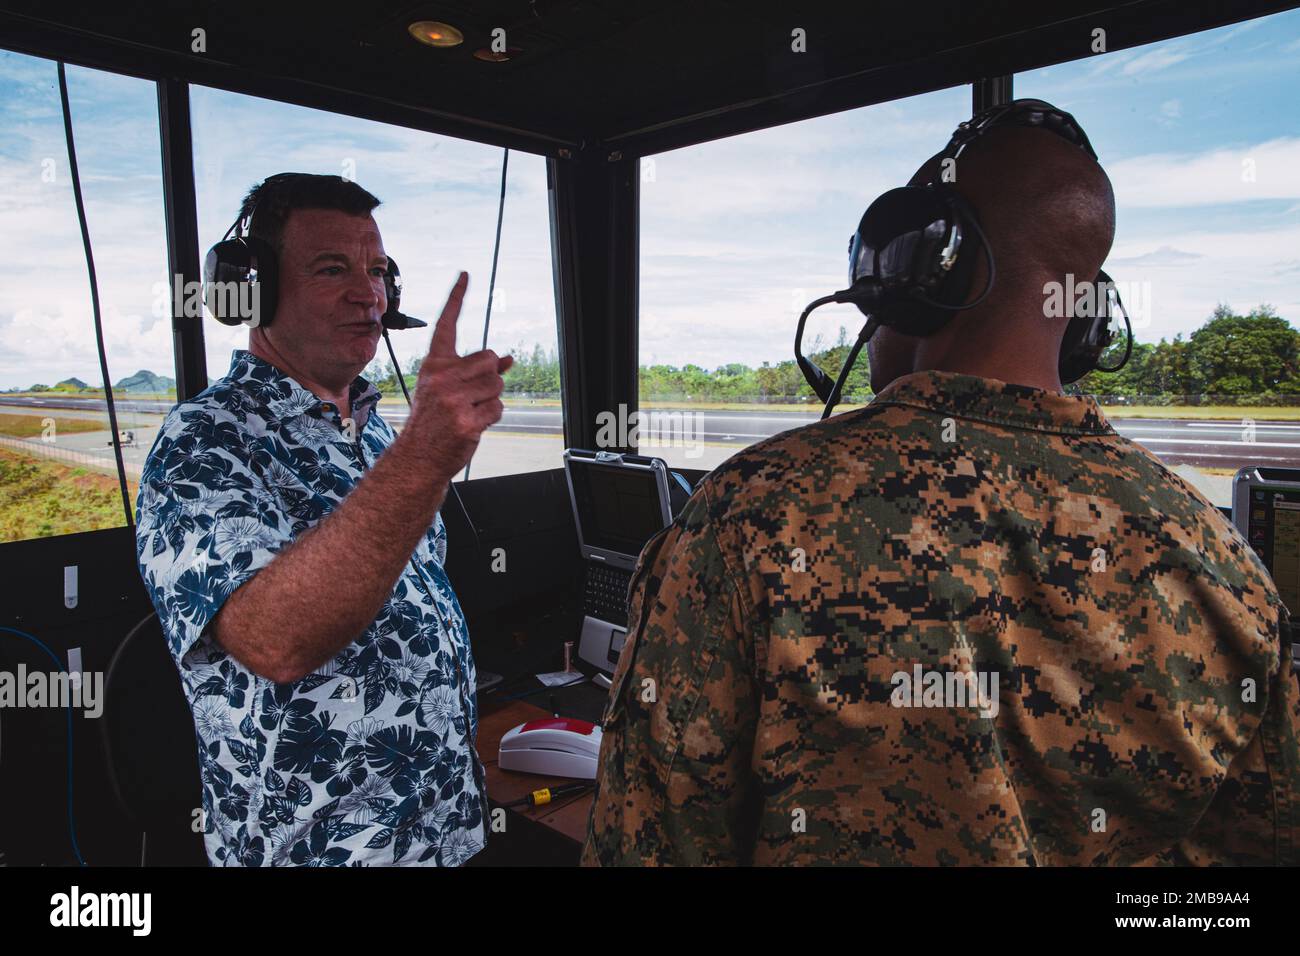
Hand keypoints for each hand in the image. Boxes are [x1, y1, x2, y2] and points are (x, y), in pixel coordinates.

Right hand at [405, 272, 512, 478]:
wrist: (418, 455)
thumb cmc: (434, 420)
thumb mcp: (447, 389)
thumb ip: (476, 372)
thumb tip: (509, 359)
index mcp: (434, 364)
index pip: (446, 324)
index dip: (457, 298)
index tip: (466, 275)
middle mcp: (440, 377)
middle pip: (489, 359)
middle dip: (491, 377)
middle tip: (473, 395)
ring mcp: (452, 399)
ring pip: (497, 384)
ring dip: (492, 398)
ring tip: (470, 410)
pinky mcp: (465, 420)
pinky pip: (497, 408)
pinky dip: (492, 416)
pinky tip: (473, 423)